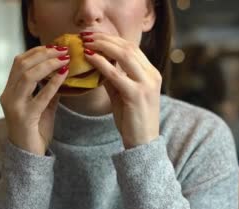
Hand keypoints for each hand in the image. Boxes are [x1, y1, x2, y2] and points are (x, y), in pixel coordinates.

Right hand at [0, 45, 70, 154]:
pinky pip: (40, 96)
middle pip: (22, 65)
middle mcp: (8, 96)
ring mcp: (14, 106)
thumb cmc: (35, 133)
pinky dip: (53, 83)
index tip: (54, 46)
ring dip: (48, 64)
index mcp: (9, 91)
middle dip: (43, 54)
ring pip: (28, 76)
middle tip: (63, 49)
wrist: (27, 157)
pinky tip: (64, 75)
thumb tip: (62, 75)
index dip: (36, 52)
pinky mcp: (24, 117)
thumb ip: (48, 92)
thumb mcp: (42, 108)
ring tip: (65, 59)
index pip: (18, 63)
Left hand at [82, 32, 160, 147]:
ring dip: (103, 46)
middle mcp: (152, 75)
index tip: (95, 37)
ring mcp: (146, 84)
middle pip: (128, 47)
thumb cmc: (132, 120)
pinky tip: (89, 58)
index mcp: (151, 73)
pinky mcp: (136, 95)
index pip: (132, 48)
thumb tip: (98, 64)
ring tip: (86, 43)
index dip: (112, 39)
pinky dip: (101, 63)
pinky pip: (116, 74)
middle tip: (87, 36)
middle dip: (106, 39)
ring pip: (124, 55)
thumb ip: (114, 78)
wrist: (143, 143)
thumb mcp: (123, 94)